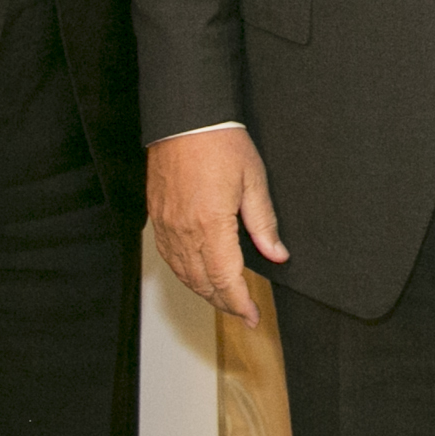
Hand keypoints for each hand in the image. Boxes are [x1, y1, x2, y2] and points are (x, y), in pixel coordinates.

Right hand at [148, 126, 287, 324]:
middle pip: (203, 282)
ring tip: (224, 299)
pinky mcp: (157, 217)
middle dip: (224, 303)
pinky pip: (169, 257)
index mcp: (211, 224)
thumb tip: (277, 254)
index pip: (225, 279)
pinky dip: (184, 274)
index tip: (252, 316)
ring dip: (204, 292)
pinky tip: (197, 276)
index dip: (239, 303)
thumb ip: (264, 223)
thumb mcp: (254, 180)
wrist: (185, 119)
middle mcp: (184, 230)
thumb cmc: (221, 143)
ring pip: (183, 274)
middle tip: (243, 312)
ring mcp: (167, 225)